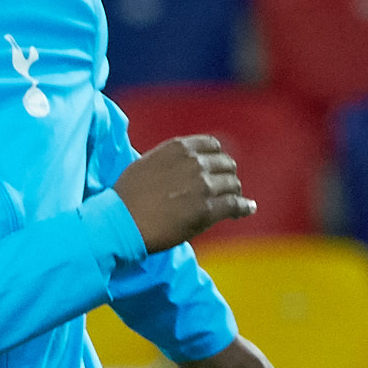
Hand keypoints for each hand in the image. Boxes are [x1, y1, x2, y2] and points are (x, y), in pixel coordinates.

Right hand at [114, 134, 257, 251]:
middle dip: (226, 176)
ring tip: (234, 202)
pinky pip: (235, 205)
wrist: (120, 221)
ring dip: (233, 193)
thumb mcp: (146, 164)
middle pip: (226, 164)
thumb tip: (178, 163)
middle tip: (225, 188)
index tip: (218, 167)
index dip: (218, 157)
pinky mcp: (207, 210)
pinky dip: (244, 207)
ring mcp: (203, 186)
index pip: (213, 145)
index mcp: (179, 148)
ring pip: (233, 184)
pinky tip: (248, 209)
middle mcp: (194, 162)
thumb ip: (168, 159)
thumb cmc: (125, 197)